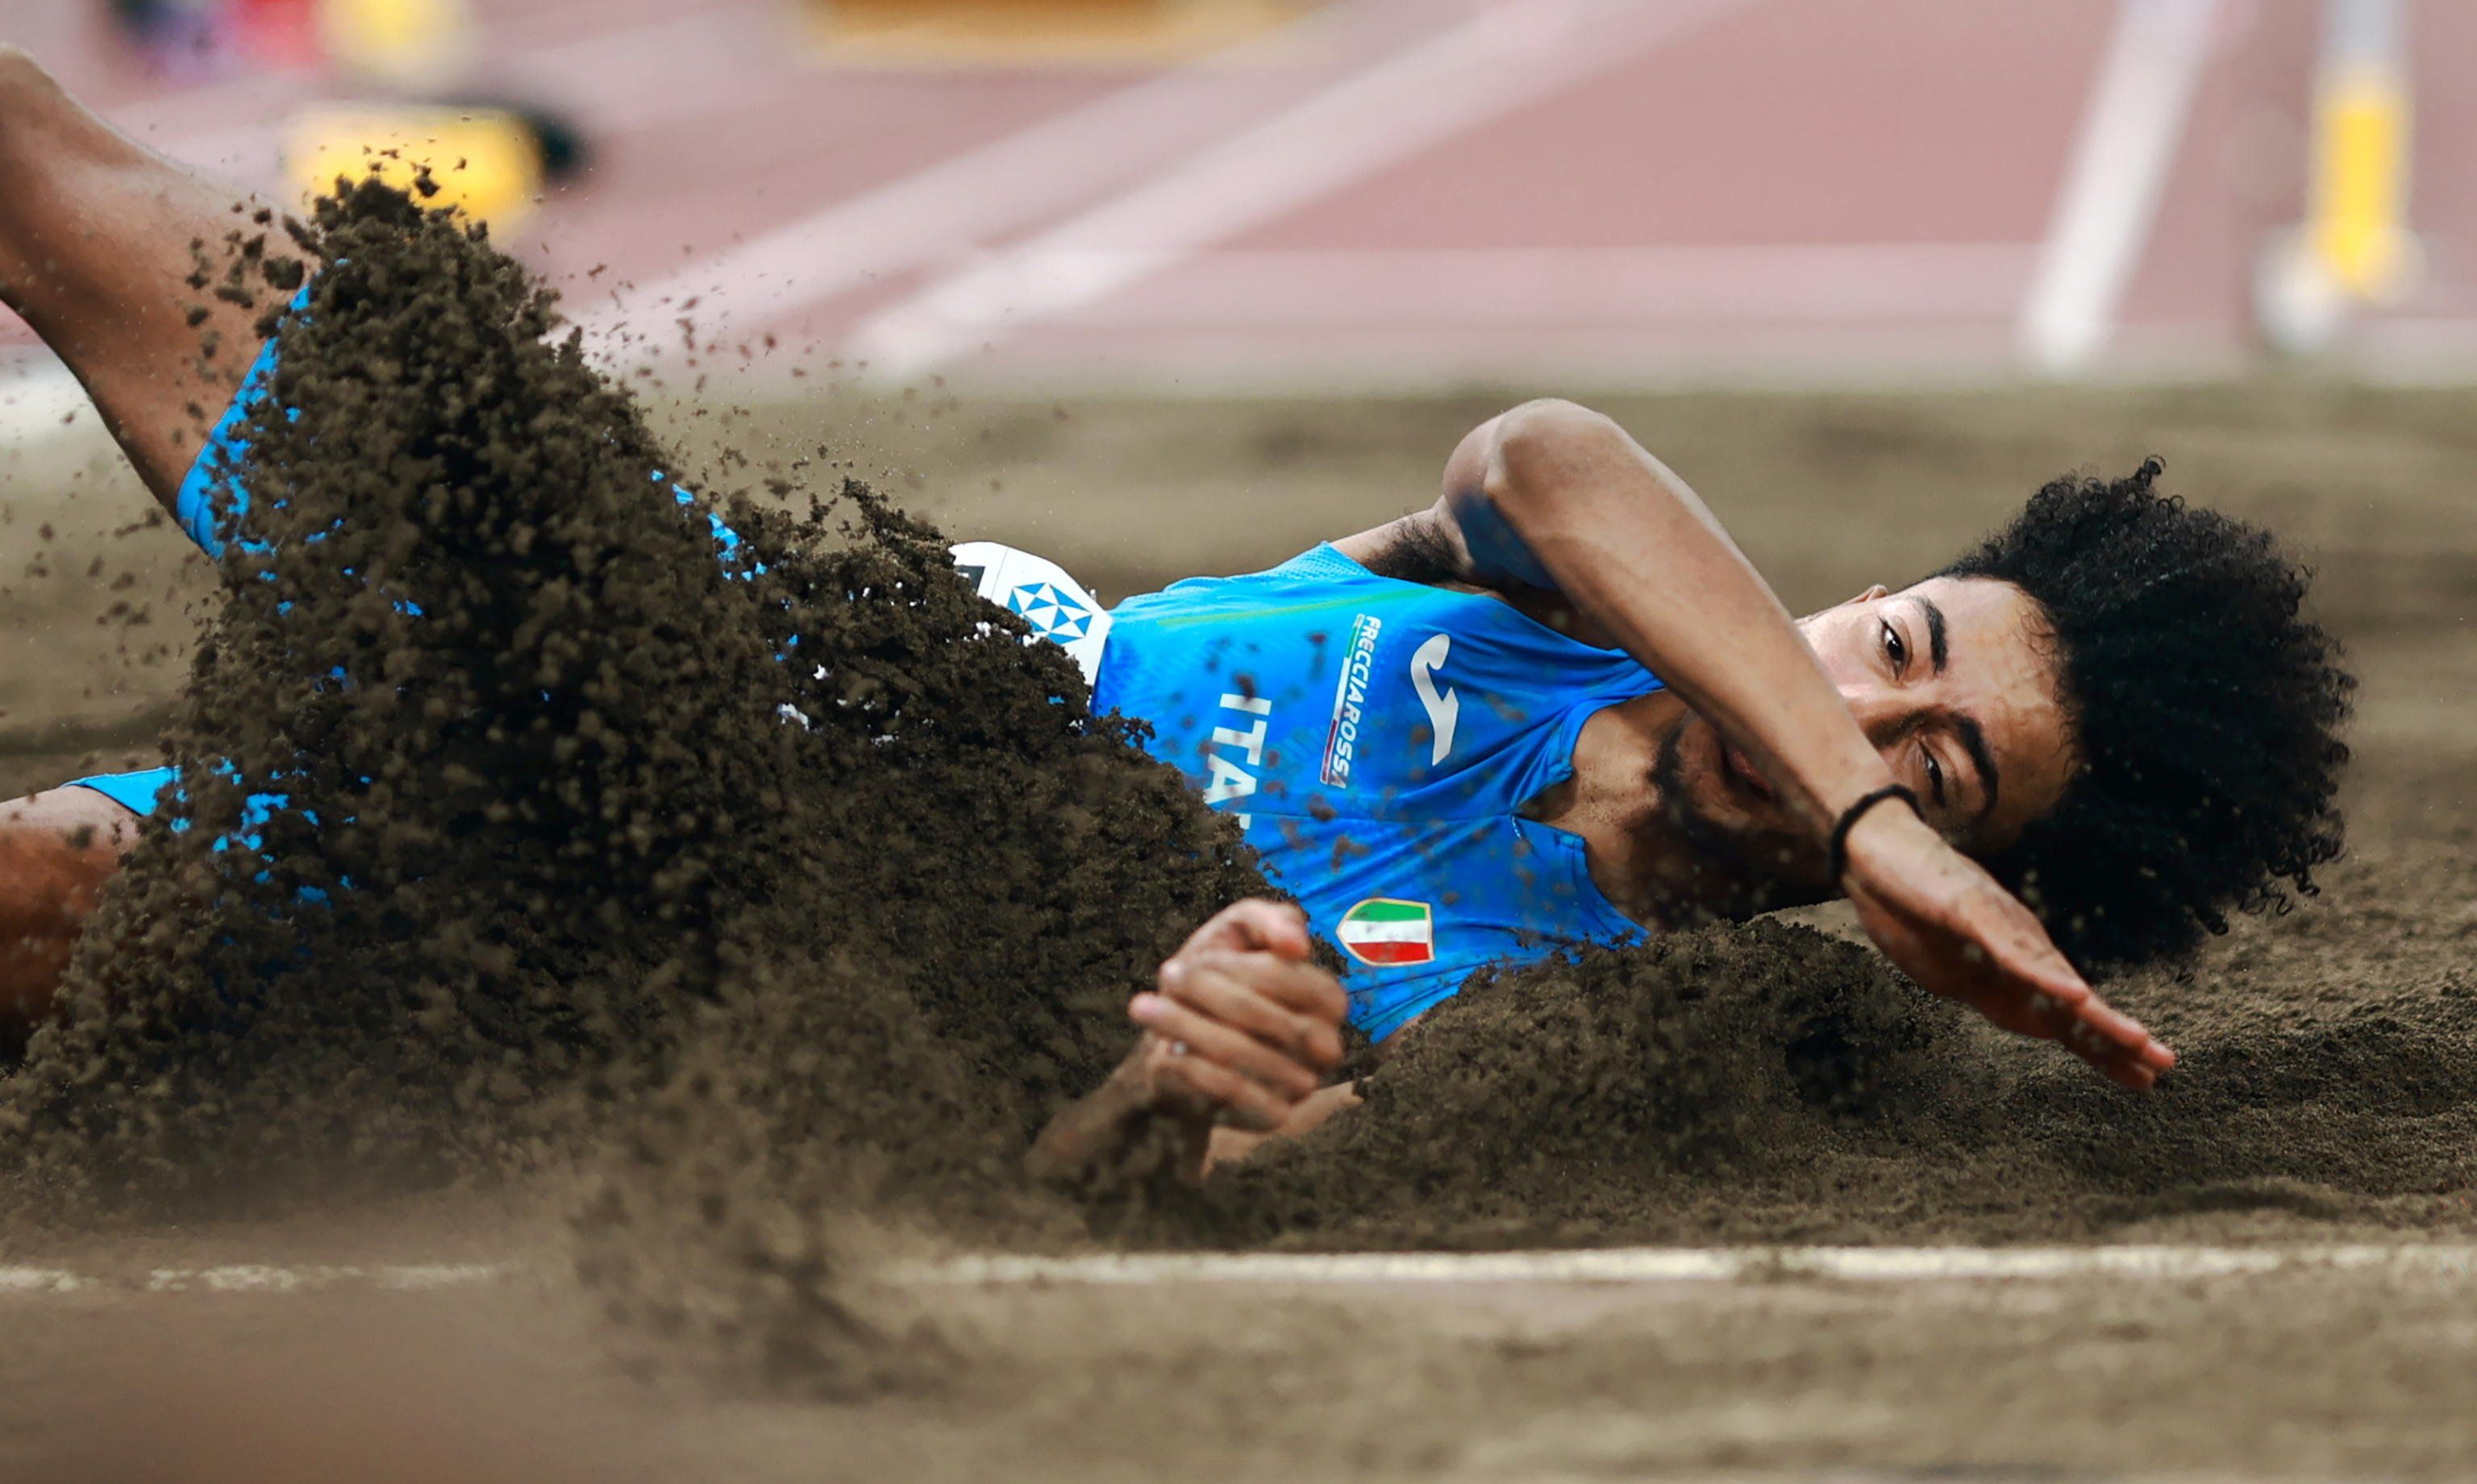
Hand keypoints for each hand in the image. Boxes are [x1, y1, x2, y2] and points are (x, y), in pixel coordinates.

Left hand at [1121, 898, 1348, 1131]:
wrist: (1184, 1045)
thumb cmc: (1217, 980)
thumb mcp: (1236, 933)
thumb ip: (1267, 920)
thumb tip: (1299, 944)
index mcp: (1328, 998)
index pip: (1290, 978)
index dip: (1240, 968)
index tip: (1193, 958)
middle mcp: (1326, 1044)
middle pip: (1268, 1018)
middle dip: (1209, 993)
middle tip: (1166, 975)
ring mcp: (1303, 1083)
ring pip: (1244, 1053)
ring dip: (1187, 1026)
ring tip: (1143, 1007)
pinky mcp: (1274, 1115)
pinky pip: (1234, 1092)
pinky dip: (1194, 1069)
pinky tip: (1163, 1052)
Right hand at [1837, 801, 2174, 1089]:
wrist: (1873, 851)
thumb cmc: (1909, 907)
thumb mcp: (1950, 969)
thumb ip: (1990, 992)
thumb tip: (2031, 1020)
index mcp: (2012, 966)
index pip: (2064, 1015)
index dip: (2103, 1047)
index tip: (2145, 1076)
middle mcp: (2018, 946)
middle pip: (2071, 1003)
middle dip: (2116, 1038)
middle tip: (2163, 1064)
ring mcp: (1997, 928)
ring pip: (2054, 978)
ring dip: (2095, 1012)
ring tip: (2135, 1039)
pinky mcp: (1971, 910)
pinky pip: (2011, 948)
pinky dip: (2042, 975)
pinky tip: (2072, 995)